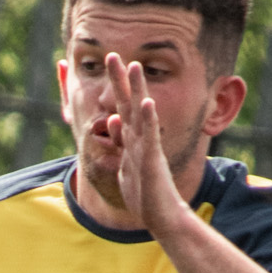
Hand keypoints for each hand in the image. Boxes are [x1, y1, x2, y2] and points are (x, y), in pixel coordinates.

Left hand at [106, 55, 186, 237]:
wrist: (162, 217)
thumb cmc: (145, 193)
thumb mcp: (125, 163)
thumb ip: (120, 141)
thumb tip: (111, 120)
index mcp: (132, 140)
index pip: (121, 107)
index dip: (115, 86)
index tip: (108, 64)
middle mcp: (140, 139)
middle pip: (128, 103)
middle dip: (120, 79)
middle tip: (112, 55)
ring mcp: (147, 148)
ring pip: (140, 115)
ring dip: (137, 90)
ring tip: (134, 67)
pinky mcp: (152, 161)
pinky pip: (149, 137)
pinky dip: (148, 119)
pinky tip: (146, 102)